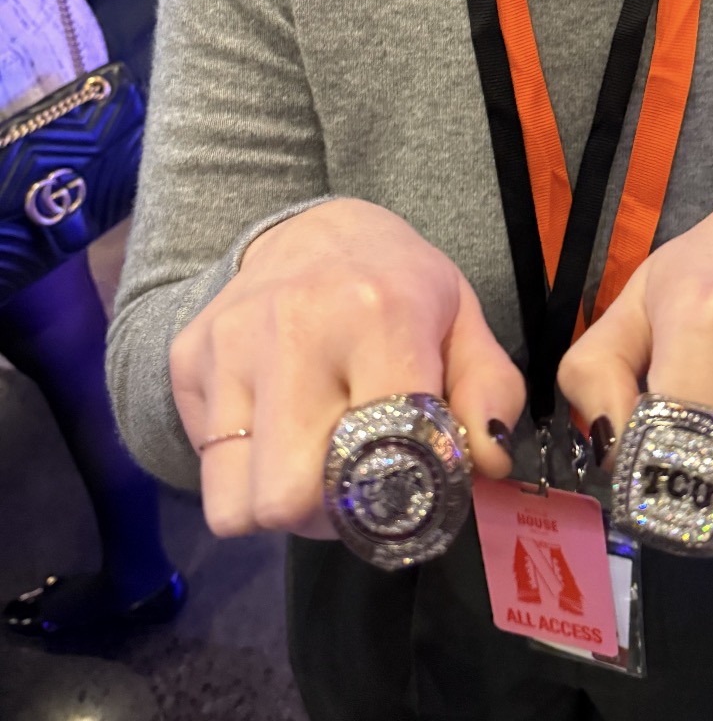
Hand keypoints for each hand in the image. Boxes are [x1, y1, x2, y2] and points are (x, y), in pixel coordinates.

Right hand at [169, 198, 525, 539]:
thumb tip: (487, 464)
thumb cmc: (399, 287)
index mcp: (381, 312)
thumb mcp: (462, 322)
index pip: (379, 456)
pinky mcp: (186, 357)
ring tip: (313, 460)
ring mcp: (229, 341)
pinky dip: (244, 473)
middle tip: (355, 482)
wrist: (314, 230)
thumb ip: (491, 392)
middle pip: (289, 499)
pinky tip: (276, 427)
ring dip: (280, 505)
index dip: (400, 496)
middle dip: (328, 516)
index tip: (412, 484)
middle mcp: (295, 324)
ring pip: (236, 505)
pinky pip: (207, 474)